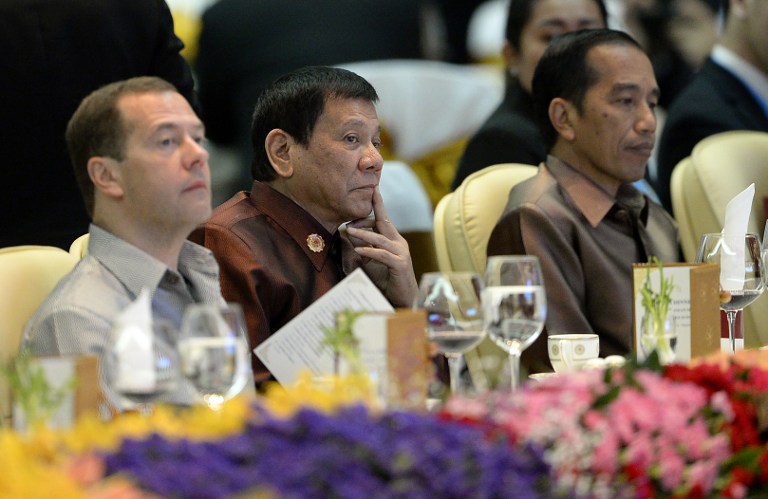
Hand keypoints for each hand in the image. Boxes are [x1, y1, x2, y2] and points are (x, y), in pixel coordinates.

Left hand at [345, 187, 416, 307]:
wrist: (404, 299)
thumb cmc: (386, 281)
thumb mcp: (372, 262)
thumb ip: (363, 249)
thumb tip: (347, 237)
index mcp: (393, 240)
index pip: (384, 219)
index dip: (378, 204)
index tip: (373, 189)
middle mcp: (399, 243)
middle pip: (383, 223)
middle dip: (367, 217)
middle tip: (348, 220)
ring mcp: (401, 253)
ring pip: (380, 239)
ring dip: (363, 234)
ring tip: (349, 231)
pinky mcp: (400, 264)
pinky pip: (382, 255)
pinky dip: (369, 251)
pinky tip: (358, 250)